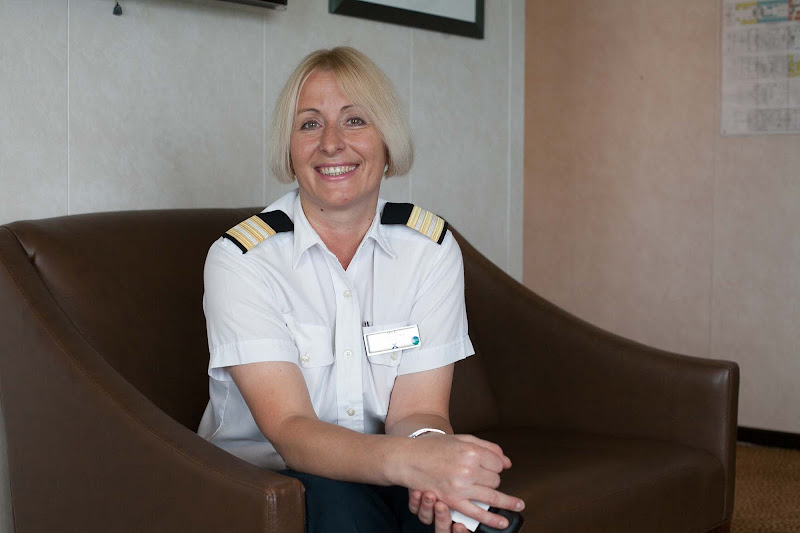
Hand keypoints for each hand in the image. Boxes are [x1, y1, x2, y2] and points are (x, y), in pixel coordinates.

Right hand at [400, 434, 523, 529]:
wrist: (409, 458)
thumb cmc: (434, 447)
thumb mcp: (461, 439)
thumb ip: (486, 447)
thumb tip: (507, 461)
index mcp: (471, 451)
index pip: (497, 463)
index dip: (496, 465)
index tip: (491, 466)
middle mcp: (468, 469)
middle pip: (495, 479)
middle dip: (492, 479)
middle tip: (482, 476)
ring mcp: (461, 486)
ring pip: (491, 495)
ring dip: (505, 500)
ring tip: (517, 505)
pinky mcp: (453, 501)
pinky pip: (477, 512)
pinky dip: (492, 519)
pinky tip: (503, 520)